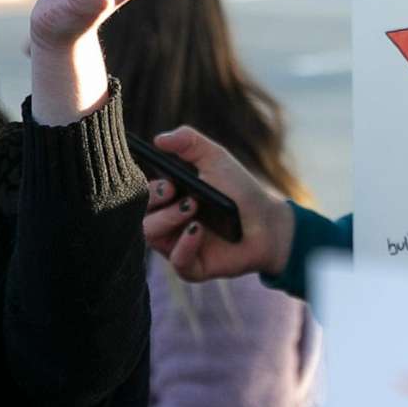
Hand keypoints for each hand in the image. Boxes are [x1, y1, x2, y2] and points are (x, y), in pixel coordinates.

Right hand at [142, 125, 292, 281]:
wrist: (267, 222)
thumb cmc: (239, 190)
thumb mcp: (215, 159)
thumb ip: (189, 142)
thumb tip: (159, 139)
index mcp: (167, 201)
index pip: (140, 197)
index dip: (147, 189)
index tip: (167, 181)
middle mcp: (167, 224)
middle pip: (141, 216)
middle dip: (154, 202)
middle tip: (174, 190)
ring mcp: (177, 246)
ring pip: (152, 237)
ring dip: (169, 219)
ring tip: (193, 207)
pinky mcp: (193, 267)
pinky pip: (177, 260)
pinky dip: (185, 244)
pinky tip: (198, 230)